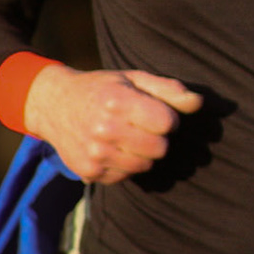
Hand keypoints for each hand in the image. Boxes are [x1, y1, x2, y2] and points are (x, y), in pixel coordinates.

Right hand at [23, 62, 202, 184]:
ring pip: (146, 165)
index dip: (167, 117)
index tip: (156, 111)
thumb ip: (169, 90)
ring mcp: (95, 155)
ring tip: (127, 135)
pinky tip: (113, 147)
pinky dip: (126, 164)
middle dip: (157, 137)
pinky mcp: (90, 173)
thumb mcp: (134, 79)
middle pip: (160, 148)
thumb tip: (199, 103)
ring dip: (143, 152)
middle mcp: (104, 130)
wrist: (55, 105)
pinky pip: (127, 175)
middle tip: (140, 124)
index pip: (166, 123)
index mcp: (117, 102)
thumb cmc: (103, 88)